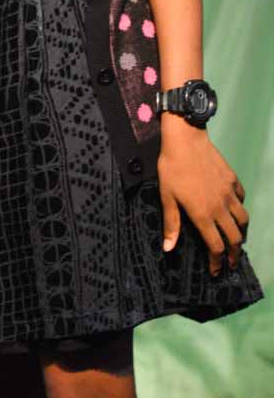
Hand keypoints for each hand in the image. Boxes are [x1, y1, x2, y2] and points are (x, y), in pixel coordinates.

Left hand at [157, 114, 248, 274]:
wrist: (185, 139)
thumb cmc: (171, 167)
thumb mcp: (166, 196)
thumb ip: (171, 224)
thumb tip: (168, 249)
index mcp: (202, 214)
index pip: (215, 247)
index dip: (217, 263)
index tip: (216, 271)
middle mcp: (220, 207)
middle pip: (234, 238)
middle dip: (234, 254)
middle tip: (231, 262)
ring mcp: (229, 193)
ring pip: (243, 219)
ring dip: (241, 232)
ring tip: (236, 238)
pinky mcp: (232, 180)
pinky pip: (241, 198)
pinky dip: (240, 207)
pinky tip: (234, 208)